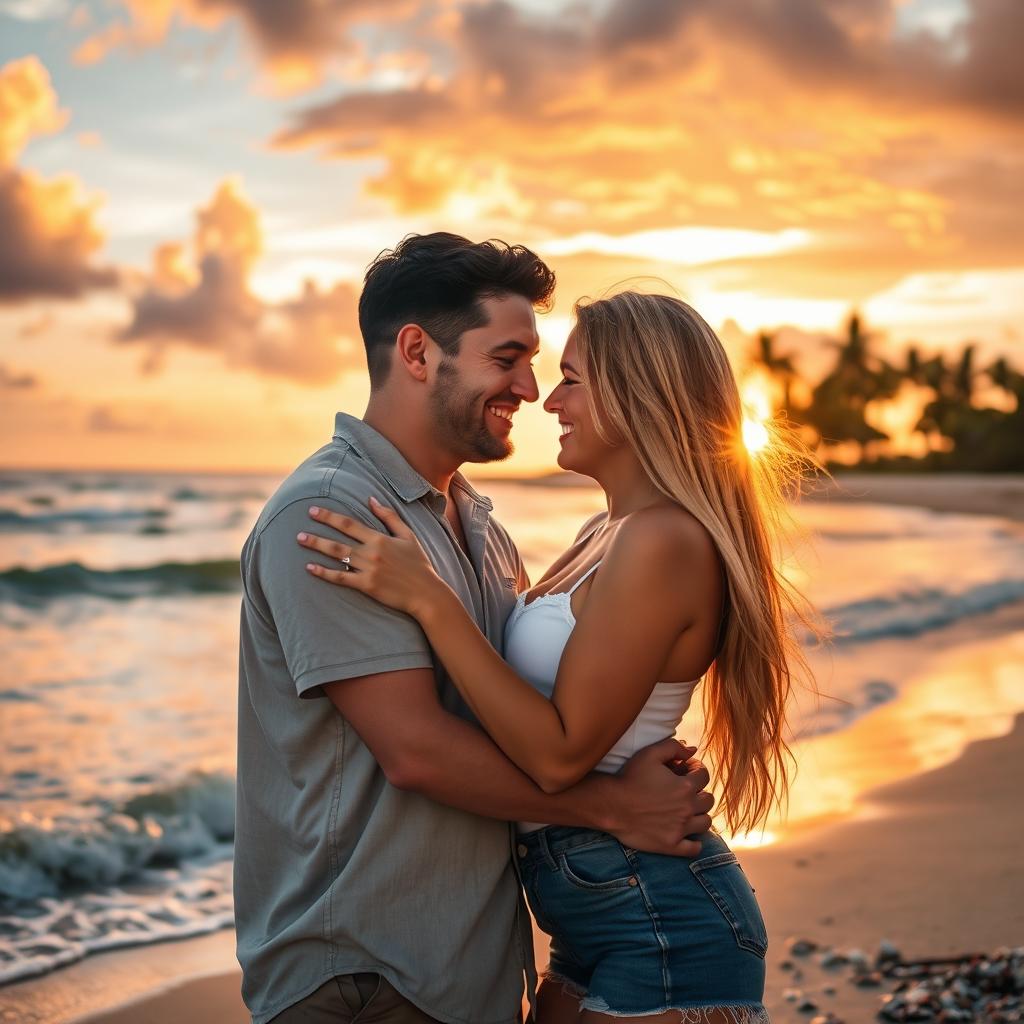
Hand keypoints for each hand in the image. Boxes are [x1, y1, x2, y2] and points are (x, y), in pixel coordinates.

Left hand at [297, 498, 448, 617]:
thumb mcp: (408, 535)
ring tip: (300, 541)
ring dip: (317, 547)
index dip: (330, 516)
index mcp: (380, 538)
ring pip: (337, 556)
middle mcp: (372, 552)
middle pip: (338, 539)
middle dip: (317, 532)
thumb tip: (371, 499)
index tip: (313, 510)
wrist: (427, 592)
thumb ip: (390, 516)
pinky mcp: (367, 586)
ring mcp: (369, 569)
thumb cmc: (419, 564)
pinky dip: (324, 573)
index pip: (349, 523)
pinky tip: (310, 568)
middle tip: (299, 529)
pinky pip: (341, 578)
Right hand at [603, 737, 714, 856]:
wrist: (611, 805)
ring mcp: (681, 829)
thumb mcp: (650, 753)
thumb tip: (692, 750)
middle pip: (708, 800)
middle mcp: (687, 808)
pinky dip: (695, 843)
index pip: (704, 776)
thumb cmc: (629, 777)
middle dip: (701, 792)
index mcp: (685, 786)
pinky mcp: (671, 845)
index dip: (697, 769)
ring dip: (700, 815)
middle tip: (688, 790)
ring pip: (705, 823)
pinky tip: (687, 834)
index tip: (687, 769)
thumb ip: (673, 747)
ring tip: (688, 811)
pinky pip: (694, 849)